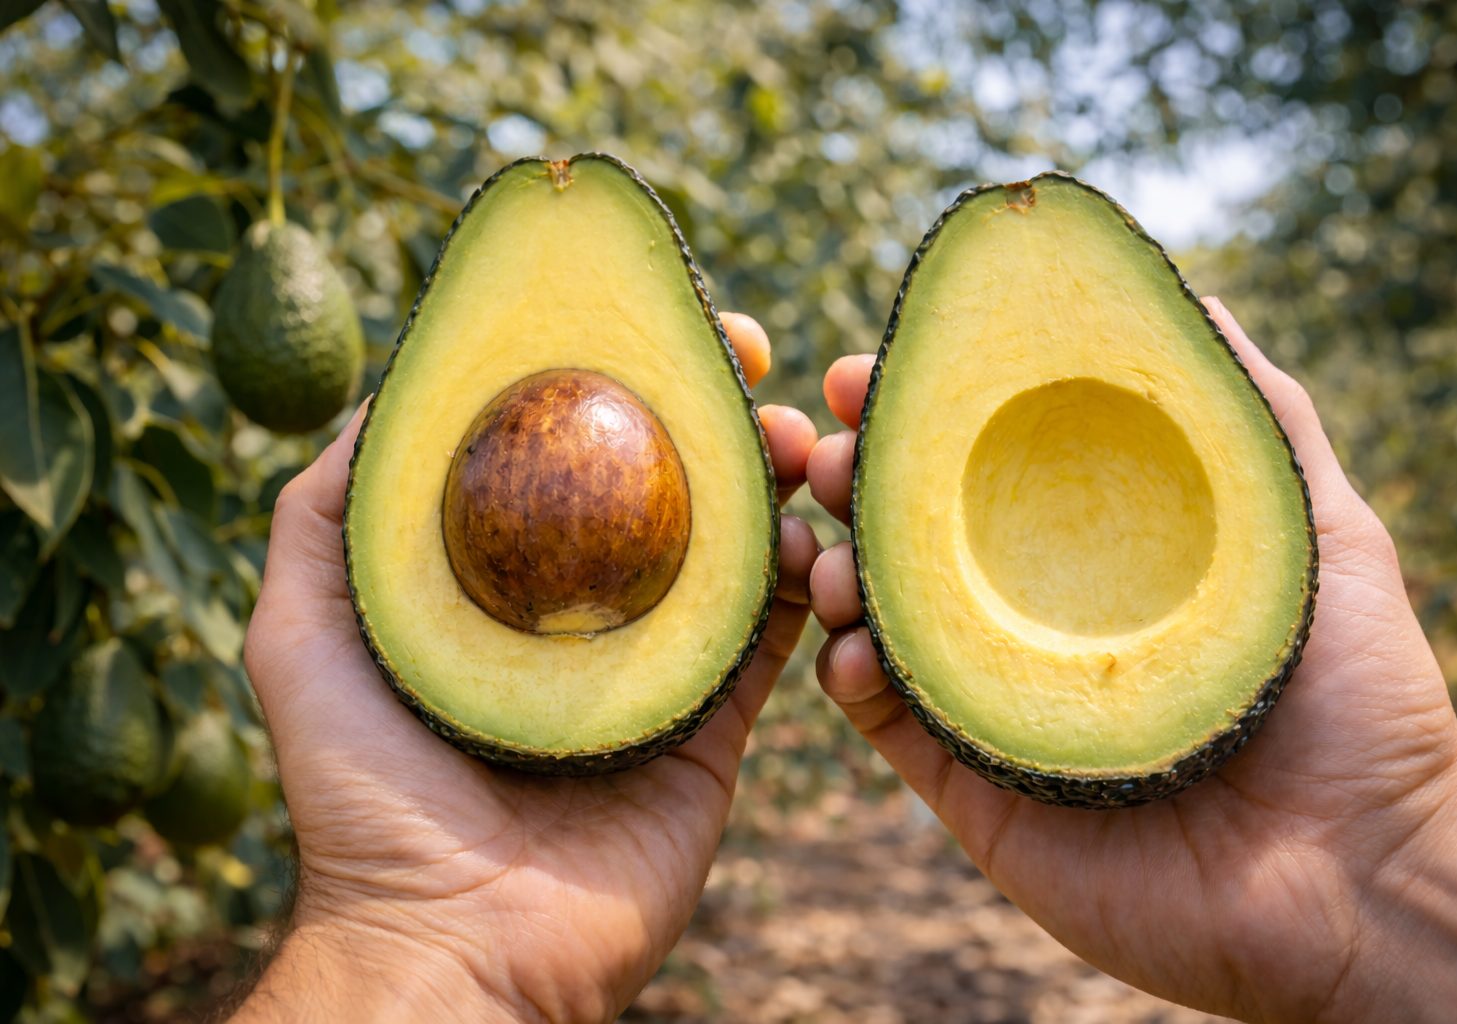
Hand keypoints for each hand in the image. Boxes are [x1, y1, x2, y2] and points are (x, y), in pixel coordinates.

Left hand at [235, 313, 818, 1023]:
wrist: (452, 946)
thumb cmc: (363, 794)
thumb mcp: (304, 631)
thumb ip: (329, 515)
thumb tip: (383, 394)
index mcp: (506, 583)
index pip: (576, 455)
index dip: (622, 376)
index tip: (663, 318)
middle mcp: (588, 613)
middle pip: (671, 487)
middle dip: (719, 411)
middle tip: (759, 362)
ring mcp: (657, 665)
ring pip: (736, 548)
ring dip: (777, 481)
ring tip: (801, 443)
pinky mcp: (713, 727)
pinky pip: (773, 639)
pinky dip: (802, 581)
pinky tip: (809, 532)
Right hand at [807, 297, 1456, 1022]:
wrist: (1360, 870)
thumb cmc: (1355, 693)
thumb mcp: (1315, 523)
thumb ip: (1246, 410)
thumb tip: (1185, 293)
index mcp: (1090, 553)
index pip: (977, 465)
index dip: (915, 411)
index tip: (866, 369)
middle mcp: (1030, 616)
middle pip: (910, 532)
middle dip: (851, 480)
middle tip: (826, 452)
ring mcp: (996, 700)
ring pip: (878, 618)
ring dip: (834, 571)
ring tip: (828, 551)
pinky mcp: (975, 786)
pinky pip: (886, 721)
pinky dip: (849, 676)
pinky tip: (851, 649)